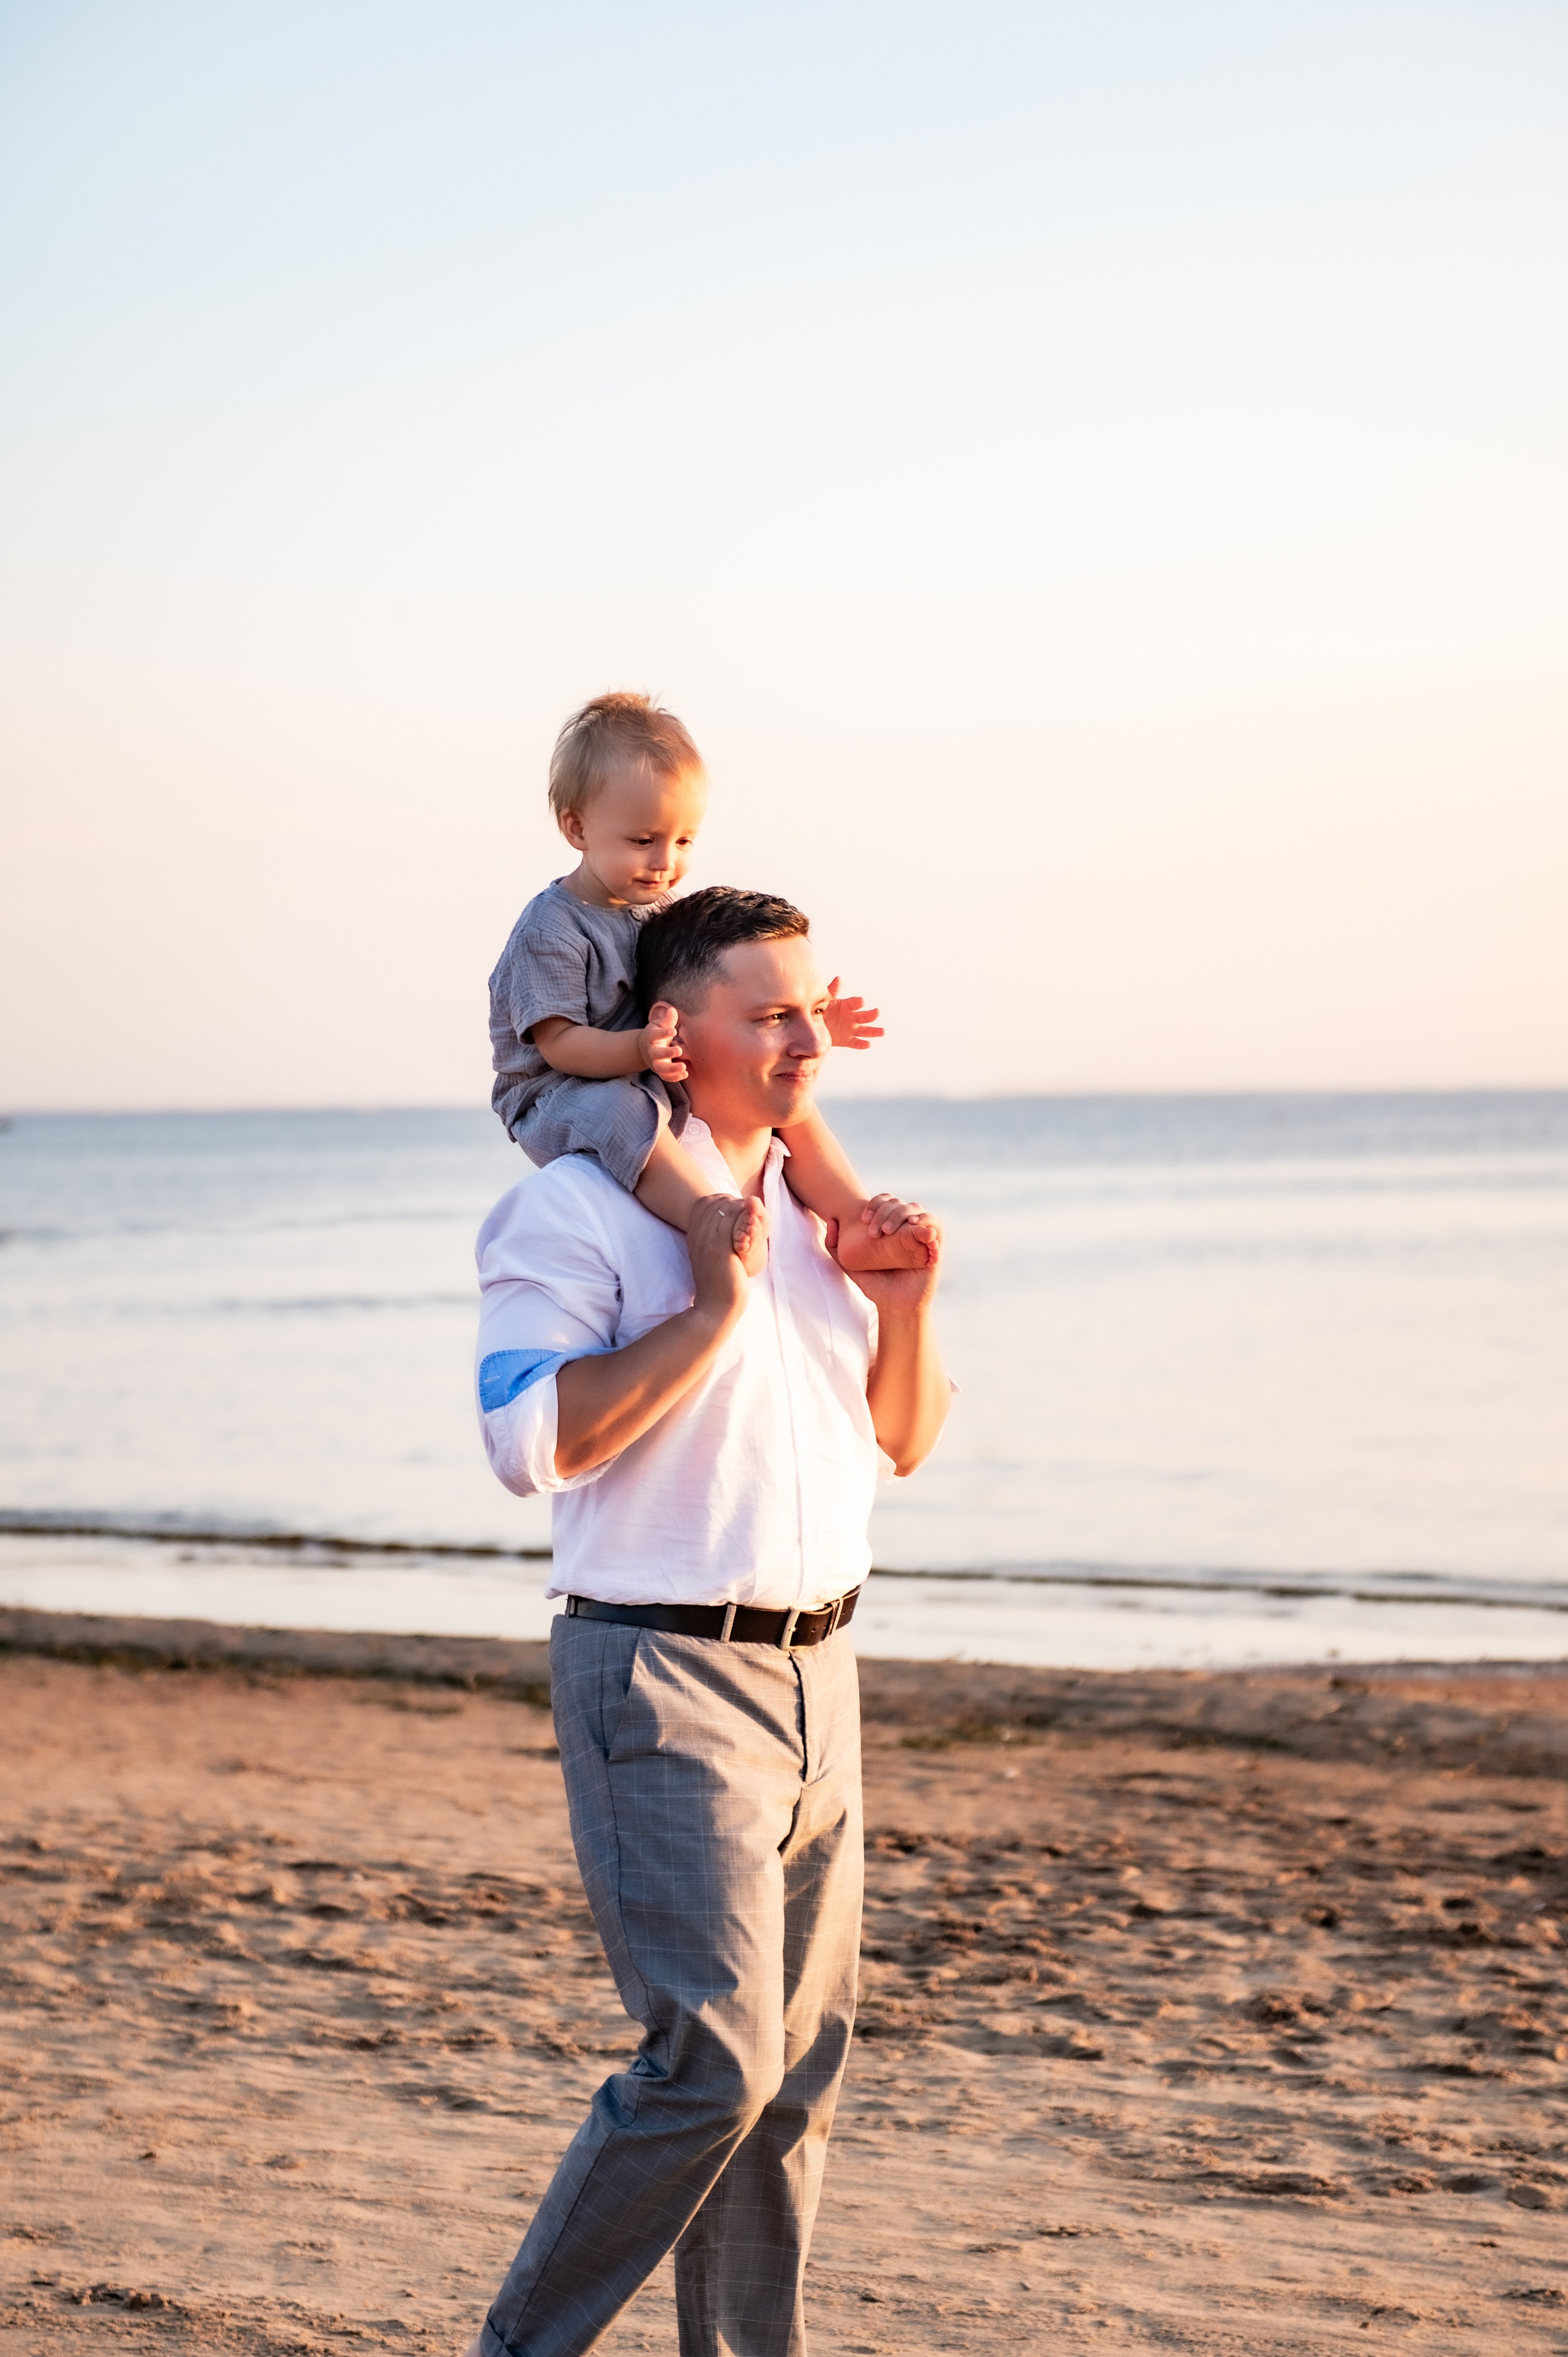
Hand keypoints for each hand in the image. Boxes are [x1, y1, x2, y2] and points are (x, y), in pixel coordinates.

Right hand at [641, 1000, 687, 1082]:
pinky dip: (674, 1077)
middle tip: (679, 1050)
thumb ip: (668, 1019)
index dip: (663, 1033)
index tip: (674, 1030)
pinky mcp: (660, 1071)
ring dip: (671, 1069)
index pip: (655, 1035)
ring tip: (683, 1067)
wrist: (646, 1048)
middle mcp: (652, 1050)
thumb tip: (672, 1010)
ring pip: (660, 1068)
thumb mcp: (661, 1024)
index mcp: (651, 1037)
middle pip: (656, 1053)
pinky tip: (685, 1074)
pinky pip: (666, 1077)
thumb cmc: (658, 1033)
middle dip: (667, 1053)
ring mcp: (656, 1062)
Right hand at [687, 1194, 752, 1328]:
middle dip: (735, 1201)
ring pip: (725, 1211)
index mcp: (695, 1238)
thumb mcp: (714, 1261)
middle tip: (753, 1204)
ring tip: (756, 1209)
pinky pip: (733, 1222)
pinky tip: (756, 1222)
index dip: (724, 1203)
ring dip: (743, 1207)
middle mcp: (698, 1236)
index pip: (707, 1207)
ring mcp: (707, 1240)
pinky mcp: (718, 1247)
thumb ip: (716, 1245)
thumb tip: (732, 1235)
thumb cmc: (720, 1287)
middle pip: (716, 1205)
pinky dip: (746, 1218)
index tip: (741, 1205)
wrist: (715, 1308)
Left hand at [823, 977, 883, 1051]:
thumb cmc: (818, 1010)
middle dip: (872, 1014)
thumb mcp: (824, 1000)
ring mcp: (851, 1029)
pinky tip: (868, 1044)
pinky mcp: (847, 1040)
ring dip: (874, 1031)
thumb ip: (831, 991)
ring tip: (882, 1031)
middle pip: (865, 1016)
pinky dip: (862, 1044)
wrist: (812, 1027)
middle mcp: (852, 1017)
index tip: (861, 1001)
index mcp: (847, 1005)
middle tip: (877, 1012)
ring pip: (865, 1030)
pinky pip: (856, 1043)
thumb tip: (838, 979)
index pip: (855, 1003)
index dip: (858, 1002)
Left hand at [826, 1202, 942, 1314]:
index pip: (885, 1201)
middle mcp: (905, 1228)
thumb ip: (835, 1246)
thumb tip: (831, 1221)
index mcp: (889, 1227)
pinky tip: (915, 1227)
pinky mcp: (935, 1246)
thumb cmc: (875, 1285)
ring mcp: (920, 1236)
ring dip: (903, 1213)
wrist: (896, 1306)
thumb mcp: (850, 1265)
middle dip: (885, 1212)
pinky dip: (927, 1222)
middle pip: (899, 1203)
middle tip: (875, 1233)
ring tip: (891, 1231)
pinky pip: (936, 1225)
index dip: (875, 1203)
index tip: (863, 1219)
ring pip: (916, 1209)